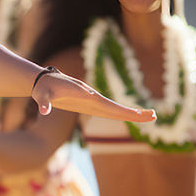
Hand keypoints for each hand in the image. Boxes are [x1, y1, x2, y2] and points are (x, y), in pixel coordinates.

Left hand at [32, 70, 155, 122]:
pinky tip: (132, 115)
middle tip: (153, 115)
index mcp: (85, 96)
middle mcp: (92, 97)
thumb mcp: (41, 95)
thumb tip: (44, 110)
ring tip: (151, 115)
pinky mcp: (90, 103)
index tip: (135, 114)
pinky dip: (122, 113)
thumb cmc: (42, 88)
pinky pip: (108, 110)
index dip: (120, 111)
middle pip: (116, 108)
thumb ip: (43, 102)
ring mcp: (92, 101)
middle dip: (134, 113)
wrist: (44, 81)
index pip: (105, 105)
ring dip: (132, 113)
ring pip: (115, 108)